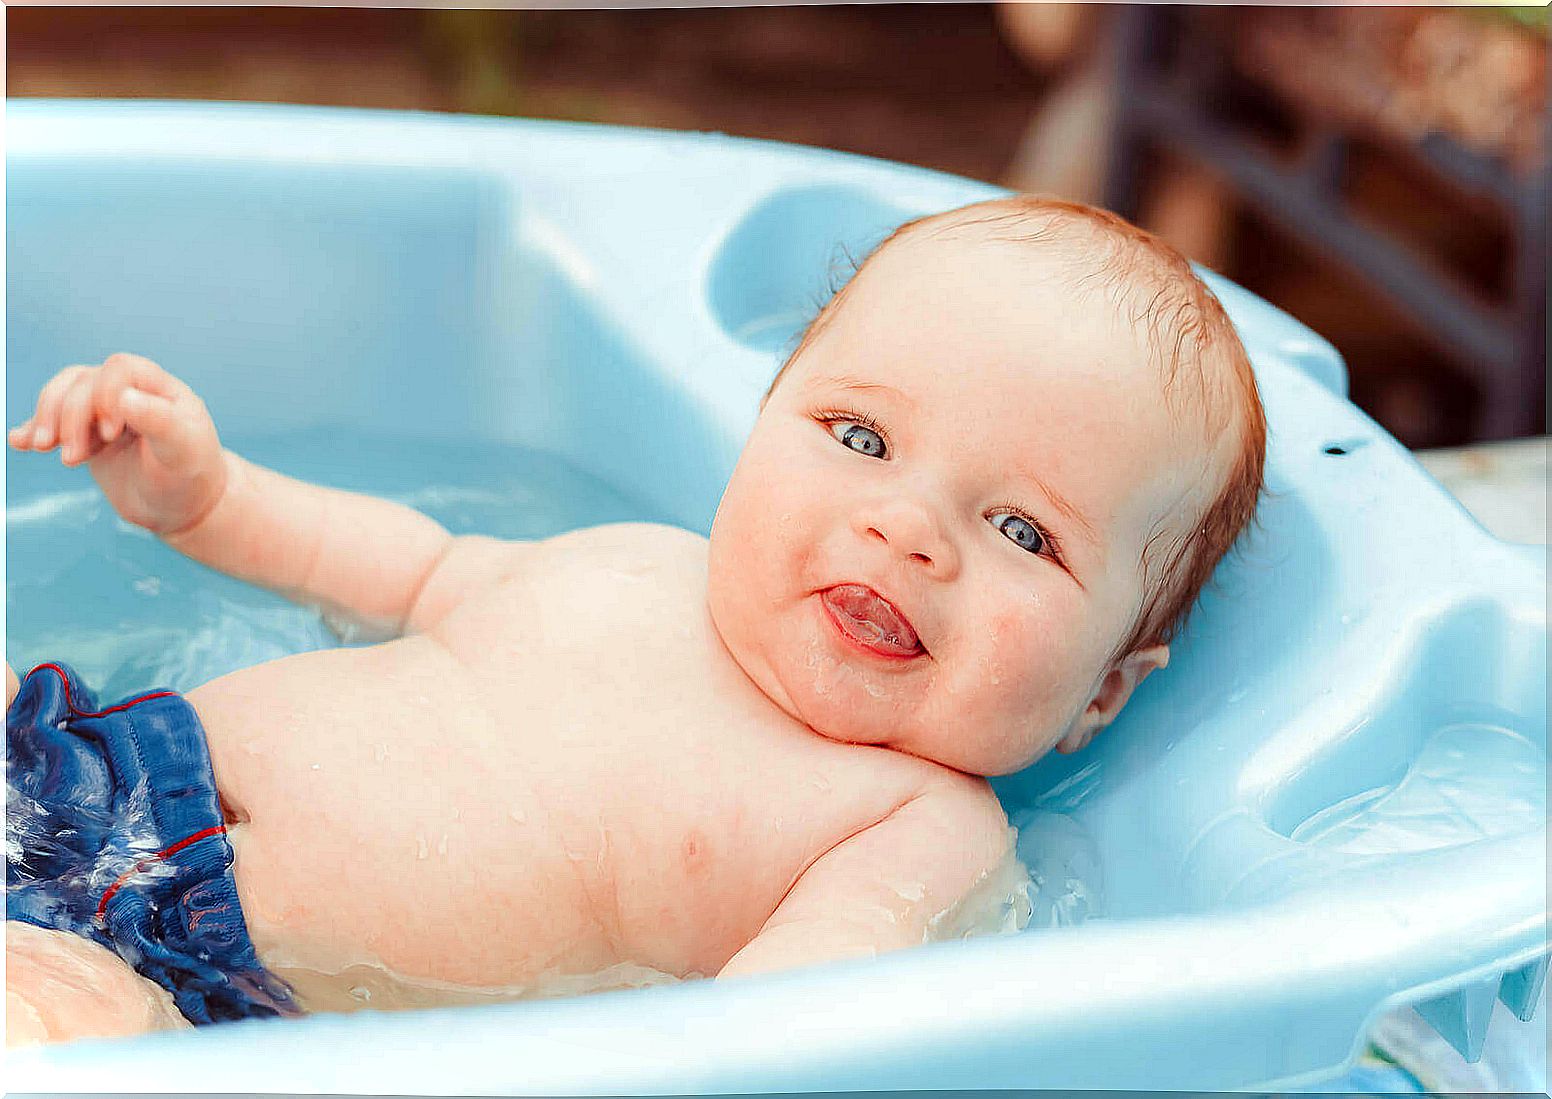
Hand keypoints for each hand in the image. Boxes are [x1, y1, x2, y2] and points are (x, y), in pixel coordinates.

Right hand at [9, 353, 227, 535]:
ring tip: (41, 448)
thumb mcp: (185, 451)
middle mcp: (129, 392)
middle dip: (71, 418)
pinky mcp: (88, 434)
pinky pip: (54, 421)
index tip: (112, 434)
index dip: (106, 394)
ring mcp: (105, 412)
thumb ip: (160, 421)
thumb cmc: (192, 476)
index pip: (119, 369)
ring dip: (48, 420)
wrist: (184, 507)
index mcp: (159, 387)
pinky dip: (34, 429)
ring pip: (63, 396)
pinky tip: (20, 442)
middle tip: (72, 459)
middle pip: (83, 384)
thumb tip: (124, 397)